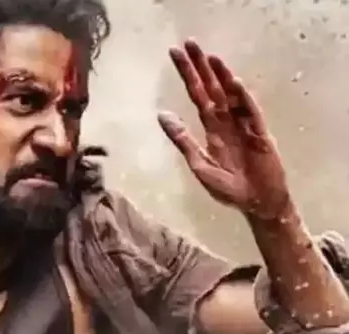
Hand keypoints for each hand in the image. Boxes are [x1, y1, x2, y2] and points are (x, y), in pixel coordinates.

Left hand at [158, 39, 291, 219]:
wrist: (256, 203)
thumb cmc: (228, 188)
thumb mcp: (199, 165)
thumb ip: (182, 140)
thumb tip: (161, 115)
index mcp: (211, 129)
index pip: (198, 96)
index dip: (188, 75)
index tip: (175, 54)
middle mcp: (226, 123)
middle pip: (212, 89)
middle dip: (201, 67)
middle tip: (189, 43)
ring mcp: (244, 127)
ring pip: (231, 96)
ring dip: (221, 76)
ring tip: (211, 58)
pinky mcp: (259, 135)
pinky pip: (249, 113)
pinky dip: (241, 99)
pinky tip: (232, 84)